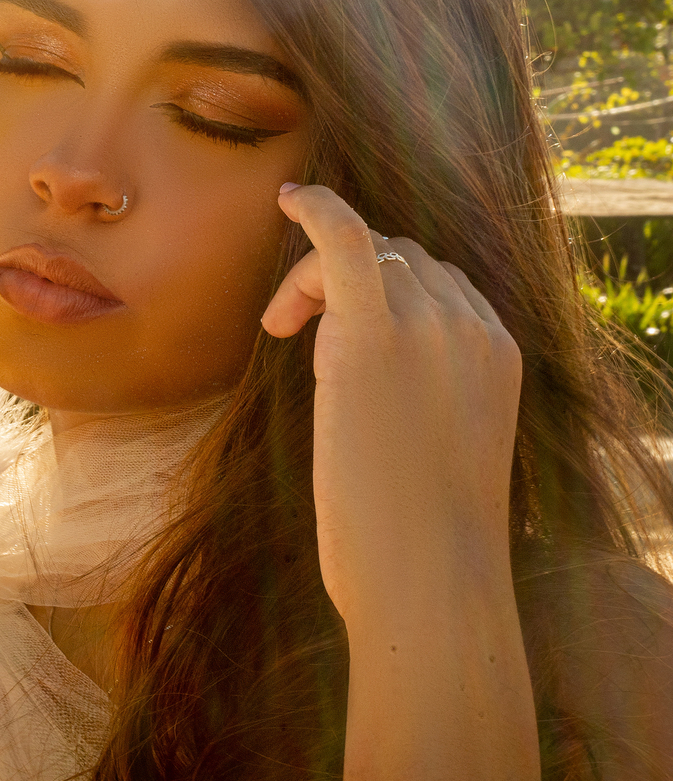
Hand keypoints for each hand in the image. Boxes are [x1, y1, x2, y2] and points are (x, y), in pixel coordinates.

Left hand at [262, 184, 522, 640]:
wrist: (429, 580)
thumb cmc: (423, 542)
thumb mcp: (442, 451)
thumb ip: (426, 397)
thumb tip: (375, 389)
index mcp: (498, 351)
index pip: (439, 281)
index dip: (383, 287)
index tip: (337, 321)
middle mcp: (473, 326)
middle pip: (400, 258)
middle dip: (343, 278)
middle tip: (291, 328)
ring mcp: (430, 325)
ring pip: (366, 255)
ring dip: (316, 279)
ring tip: (282, 328)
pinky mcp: (373, 337)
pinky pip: (346, 241)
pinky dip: (318, 210)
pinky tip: (288, 200)